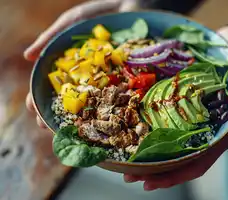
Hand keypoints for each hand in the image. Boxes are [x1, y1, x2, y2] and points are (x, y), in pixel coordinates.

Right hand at [25, 0, 124, 127]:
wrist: (129, 7)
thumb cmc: (97, 13)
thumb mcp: (71, 22)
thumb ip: (50, 37)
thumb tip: (27, 57)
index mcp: (72, 66)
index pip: (52, 86)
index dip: (41, 98)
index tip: (34, 110)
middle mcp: (88, 76)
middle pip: (70, 99)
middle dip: (58, 114)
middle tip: (49, 127)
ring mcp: (106, 79)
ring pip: (93, 101)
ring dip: (81, 117)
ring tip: (71, 130)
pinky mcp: (124, 78)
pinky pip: (117, 94)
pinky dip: (111, 107)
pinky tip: (104, 120)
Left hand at [124, 24, 227, 189]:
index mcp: (219, 132)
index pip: (196, 163)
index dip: (173, 176)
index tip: (148, 182)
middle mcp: (201, 127)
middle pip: (175, 155)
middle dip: (152, 168)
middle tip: (126, 174)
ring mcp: (189, 113)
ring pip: (166, 137)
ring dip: (146, 148)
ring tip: (123, 155)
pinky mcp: (181, 97)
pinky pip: (162, 113)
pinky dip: (148, 121)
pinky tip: (131, 123)